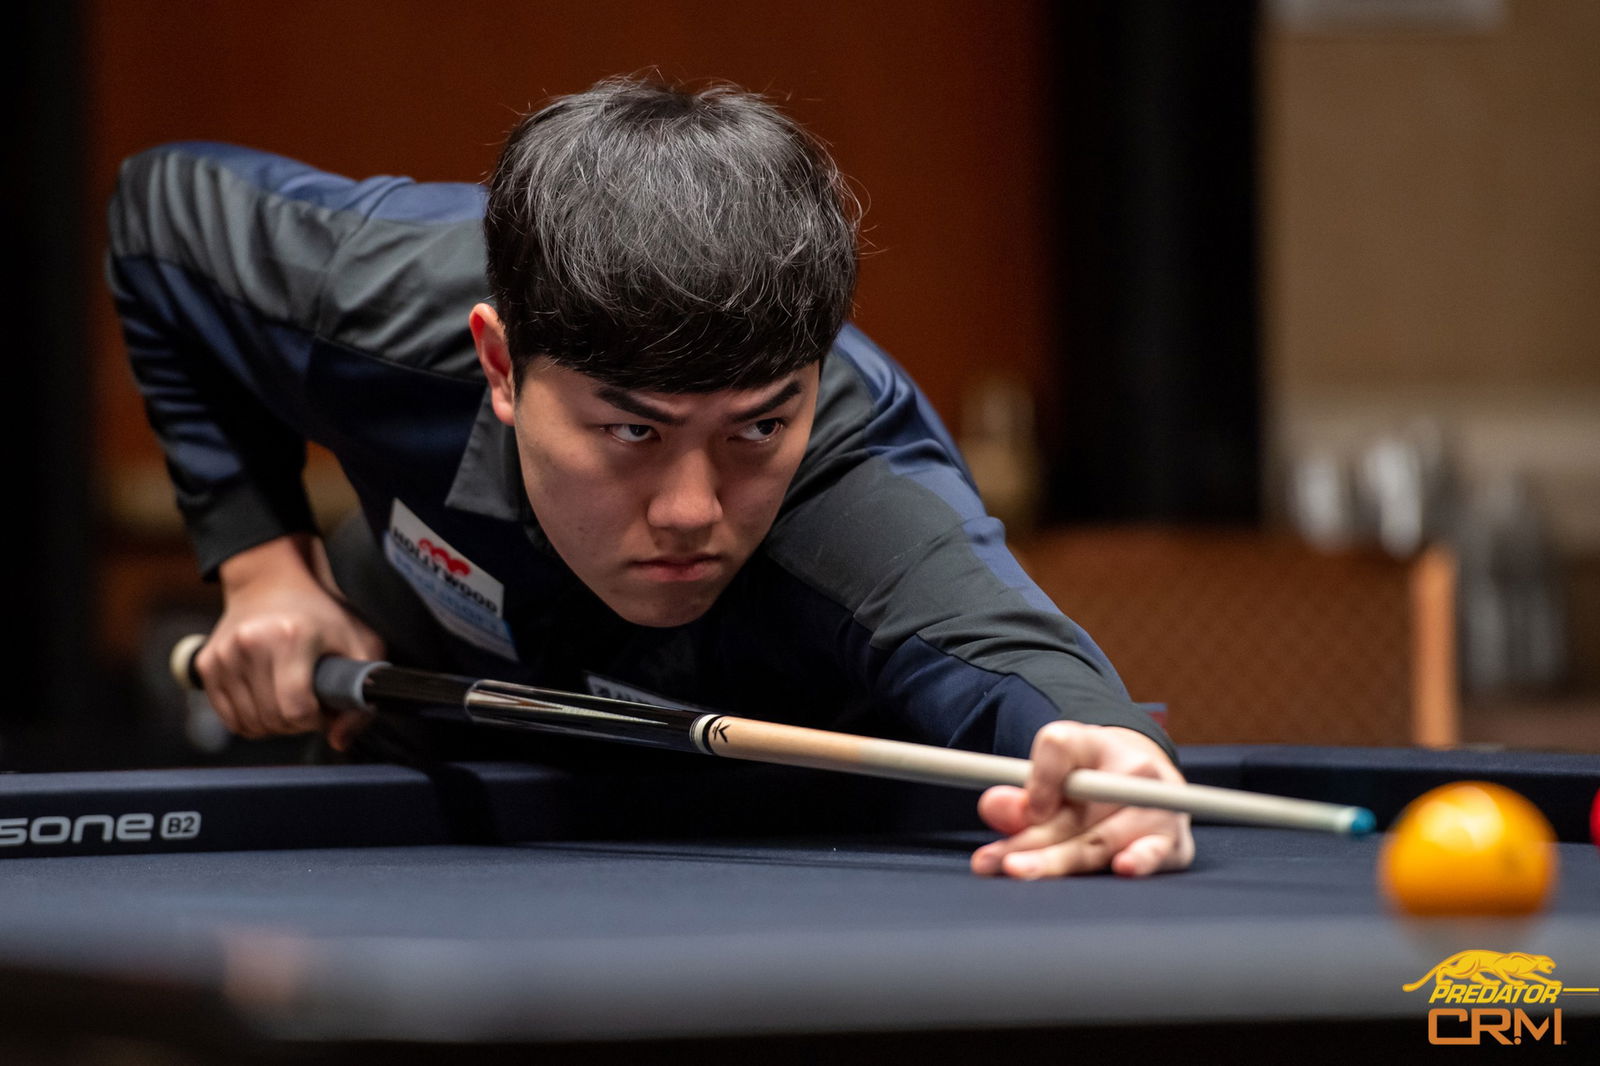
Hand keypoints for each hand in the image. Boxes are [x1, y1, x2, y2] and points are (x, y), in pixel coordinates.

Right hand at [198, 533, 385, 750]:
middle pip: (272, 720)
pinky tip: (267, 698)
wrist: (271, 583)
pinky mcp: (206, 664)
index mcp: (290, 637)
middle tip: (310, 702)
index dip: (316, 720)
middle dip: (297, 723)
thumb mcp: (360, 645)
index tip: (325, 707)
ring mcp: (223, 654)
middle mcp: (250, 644)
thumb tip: (338, 740)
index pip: (296, 709)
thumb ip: (360, 695)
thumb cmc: (322, 615)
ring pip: (248, 725)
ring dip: (273, 724)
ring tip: (289, 697)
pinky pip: (229, 718)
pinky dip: (251, 719)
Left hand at [970, 721, 1194, 878]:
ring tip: (1019, 871)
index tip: (1022, 809)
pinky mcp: (1175, 843)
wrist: (1147, 783)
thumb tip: (997, 808)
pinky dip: (1140, 860)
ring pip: (1101, 839)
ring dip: (1059, 860)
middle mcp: (1134, 770)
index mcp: (1094, 743)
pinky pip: (1154, 852)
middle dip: (1031, 841)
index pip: (1060, 747)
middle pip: (1077, 811)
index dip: (1040, 778)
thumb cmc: (1088, 779)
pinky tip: (1123, 867)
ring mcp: (1158, 806)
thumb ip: (1022, 787)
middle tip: (993, 862)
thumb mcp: (1051, 770)